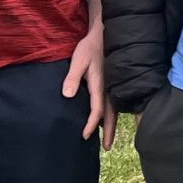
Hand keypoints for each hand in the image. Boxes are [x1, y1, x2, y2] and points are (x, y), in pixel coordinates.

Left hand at [64, 26, 116, 147]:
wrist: (104, 34)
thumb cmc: (89, 47)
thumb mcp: (78, 60)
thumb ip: (72, 77)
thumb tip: (68, 95)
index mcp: (100, 85)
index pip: (97, 110)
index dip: (91, 124)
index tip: (84, 136)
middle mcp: (109, 88)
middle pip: (111, 115)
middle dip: (108, 132)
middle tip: (106, 147)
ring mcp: (113, 86)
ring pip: (115, 111)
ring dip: (111, 125)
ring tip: (108, 139)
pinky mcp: (113, 84)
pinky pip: (114, 104)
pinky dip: (111, 115)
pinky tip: (106, 120)